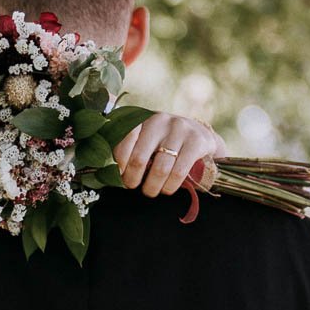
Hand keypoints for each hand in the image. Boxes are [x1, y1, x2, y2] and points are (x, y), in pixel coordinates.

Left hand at [112, 112, 228, 197]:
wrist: (200, 134)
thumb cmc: (164, 141)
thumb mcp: (146, 137)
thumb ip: (130, 148)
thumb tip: (109, 173)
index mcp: (142, 118)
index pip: (123, 141)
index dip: (119, 164)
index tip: (119, 177)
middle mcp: (159, 120)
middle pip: (139, 158)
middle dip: (133, 179)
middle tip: (133, 187)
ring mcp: (179, 129)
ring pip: (160, 168)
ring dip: (152, 187)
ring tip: (150, 191)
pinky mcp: (196, 142)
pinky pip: (178, 172)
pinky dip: (170, 186)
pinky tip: (167, 189)